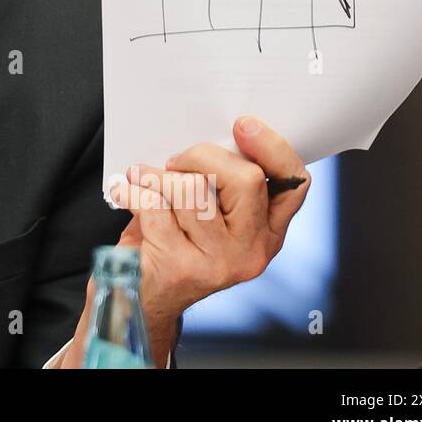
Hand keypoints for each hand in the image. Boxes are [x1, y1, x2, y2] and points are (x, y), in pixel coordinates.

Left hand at [58, 115, 310, 367]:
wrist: (140, 297)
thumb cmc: (171, 242)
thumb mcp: (208, 213)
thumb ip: (222, 181)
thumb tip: (210, 135)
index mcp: (268, 231)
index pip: (294, 184)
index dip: (272, 148)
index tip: (242, 125)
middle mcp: (252, 250)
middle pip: (246, 179)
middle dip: (203, 156)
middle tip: (177, 162)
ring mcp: (220, 263)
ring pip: (195, 190)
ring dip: (161, 176)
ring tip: (146, 180)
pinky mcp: (183, 267)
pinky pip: (156, 207)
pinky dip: (134, 191)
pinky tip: (126, 190)